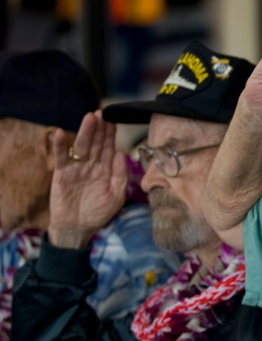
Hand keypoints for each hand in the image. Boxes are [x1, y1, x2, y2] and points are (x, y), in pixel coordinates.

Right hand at [48, 111, 127, 248]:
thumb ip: (120, 176)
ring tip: (90, 117)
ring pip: (82, 146)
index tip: (114, 119)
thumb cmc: (99, 213)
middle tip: (102, 112)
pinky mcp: (62, 174)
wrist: (78, 228)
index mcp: (107, 169)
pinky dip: (60, 145)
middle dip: (100, 128)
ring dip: (85, 132)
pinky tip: (61, 133)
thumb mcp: (116, 196)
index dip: (112, 134)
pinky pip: (62, 158)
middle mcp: (92, 165)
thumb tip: (123, 154)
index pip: (110, 147)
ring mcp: (77, 168)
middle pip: (97, 143)